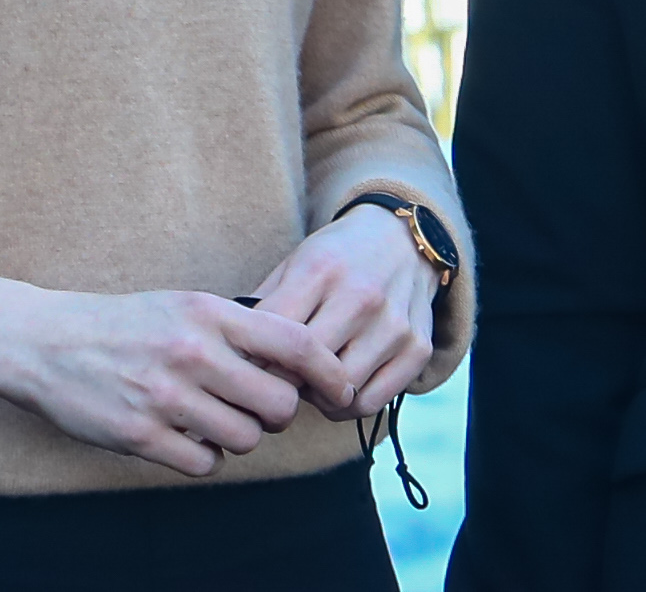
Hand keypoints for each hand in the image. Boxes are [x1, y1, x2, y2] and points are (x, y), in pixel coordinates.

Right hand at [0, 269, 352, 476]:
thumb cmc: (126, 324)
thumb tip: (301, 358)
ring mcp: (165, 394)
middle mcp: (192, 351)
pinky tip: (184, 439)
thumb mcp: (185, 306)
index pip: (296, 345)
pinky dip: (203, 459)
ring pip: (245, 440)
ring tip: (213, 420)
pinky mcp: (139, 433)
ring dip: (239, 439)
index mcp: (210, 313)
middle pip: (278, 405)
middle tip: (257, 409)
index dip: (329, 372)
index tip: (341, 388)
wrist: (44, 342)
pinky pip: (204, 465)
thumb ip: (238, 327)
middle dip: (277, 415)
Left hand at [250, 205, 440, 419]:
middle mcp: (361, 296)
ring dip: (318, 399)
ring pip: (340, 393)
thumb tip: (228, 355)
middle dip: (284, 384)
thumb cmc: (336, 258)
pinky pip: (372, 402)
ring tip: (310, 384)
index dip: (254, 361)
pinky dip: (349, 406)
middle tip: (277, 381)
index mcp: (321, 270)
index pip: (275, 336)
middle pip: (306, 369)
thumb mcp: (294, 263)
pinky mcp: (417, 347)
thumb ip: (263, 305)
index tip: (247, 368)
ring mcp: (393, 323)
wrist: (403, 238)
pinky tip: (340, 389)